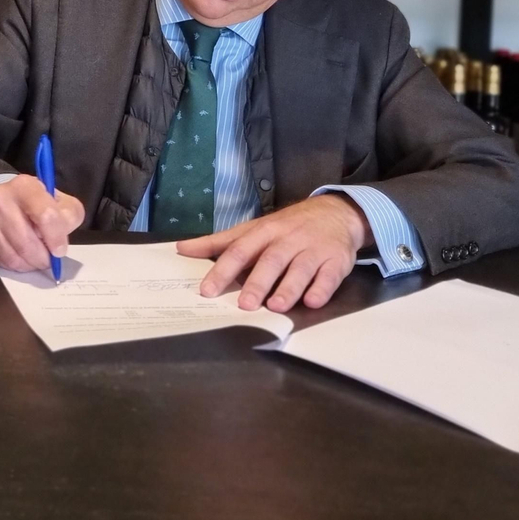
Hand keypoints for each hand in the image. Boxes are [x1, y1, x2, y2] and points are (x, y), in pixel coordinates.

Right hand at [0, 174, 84, 273]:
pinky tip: (23, 258)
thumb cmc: (39, 202)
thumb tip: (59, 243)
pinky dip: (16, 265)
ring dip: (29, 264)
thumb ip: (68, 217)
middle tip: (49, 259)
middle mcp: (0, 197)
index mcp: (25, 185)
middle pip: (25, 241)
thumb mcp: (62, 202)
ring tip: (37, 259)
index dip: (56, 238)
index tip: (60, 249)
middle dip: (42, 257)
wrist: (7, 197)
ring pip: (12, 254)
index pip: (44, 215)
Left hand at [177, 194, 369, 311]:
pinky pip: (329, 276)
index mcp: (263, 232)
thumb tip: (182, 249)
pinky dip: (322, 289)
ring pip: (300, 268)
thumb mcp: (251, 230)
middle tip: (244, 305)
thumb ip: (218, 242)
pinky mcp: (336, 261)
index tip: (208, 290)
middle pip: (270, 260)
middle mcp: (287, 239)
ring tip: (276, 306)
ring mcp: (313, 249)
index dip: (223, 270)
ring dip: (288, 288)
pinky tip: (312, 302)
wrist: (335, 212)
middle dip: (257, 282)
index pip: (239, 250)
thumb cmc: (285, 226)